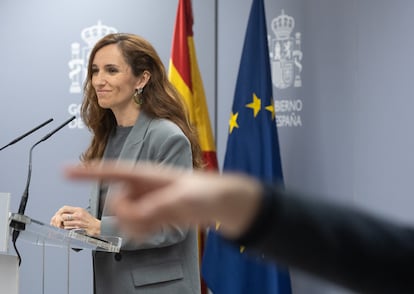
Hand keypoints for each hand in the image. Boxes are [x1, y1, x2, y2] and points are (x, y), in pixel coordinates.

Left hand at [50, 205, 100, 235]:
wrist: (95, 226)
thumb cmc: (89, 220)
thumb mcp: (82, 212)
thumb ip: (73, 212)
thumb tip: (62, 213)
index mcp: (78, 209)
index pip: (65, 208)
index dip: (59, 211)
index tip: (58, 214)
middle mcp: (78, 215)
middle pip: (63, 216)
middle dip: (60, 219)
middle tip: (59, 221)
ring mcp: (78, 221)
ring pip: (64, 222)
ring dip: (64, 225)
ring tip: (66, 225)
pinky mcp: (77, 227)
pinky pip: (67, 228)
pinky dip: (66, 228)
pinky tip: (69, 227)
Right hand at [63, 161, 262, 238]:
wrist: (218, 203)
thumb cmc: (205, 190)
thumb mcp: (184, 198)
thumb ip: (158, 207)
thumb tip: (134, 217)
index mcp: (145, 174)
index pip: (111, 171)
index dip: (87, 172)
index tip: (64, 170)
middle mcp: (141, 188)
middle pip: (116, 205)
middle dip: (129, 215)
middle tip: (155, 214)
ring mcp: (145, 202)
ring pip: (125, 220)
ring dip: (139, 226)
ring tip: (163, 219)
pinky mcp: (152, 216)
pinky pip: (135, 228)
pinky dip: (145, 232)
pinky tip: (163, 225)